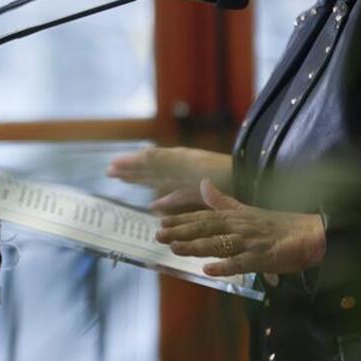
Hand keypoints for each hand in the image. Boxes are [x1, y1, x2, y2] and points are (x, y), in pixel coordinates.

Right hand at [106, 146, 231, 213]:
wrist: (249, 182)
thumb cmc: (220, 172)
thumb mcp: (188, 164)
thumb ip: (164, 161)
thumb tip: (138, 154)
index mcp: (178, 159)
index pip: (148, 159)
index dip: (130, 163)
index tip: (111, 166)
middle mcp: (182, 167)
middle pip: (152, 168)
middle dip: (133, 170)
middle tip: (111, 172)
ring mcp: (191, 180)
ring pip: (161, 180)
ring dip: (144, 182)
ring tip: (128, 182)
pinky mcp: (200, 193)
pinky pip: (177, 196)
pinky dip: (165, 201)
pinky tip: (155, 207)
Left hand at [156, 180, 326, 277]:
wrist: (310, 234)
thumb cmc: (277, 226)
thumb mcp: (247, 210)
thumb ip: (222, 201)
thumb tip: (203, 184)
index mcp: (236, 216)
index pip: (204, 216)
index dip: (181, 219)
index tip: (160, 220)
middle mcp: (240, 227)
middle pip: (207, 228)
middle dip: (182, 231)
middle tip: (159, 233)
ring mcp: (251, 242)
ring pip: (220, 243)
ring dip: (196, 246)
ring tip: (175, 247)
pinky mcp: (263, 257)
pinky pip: (242, 262)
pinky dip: (226, 266)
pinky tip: (209, 269)